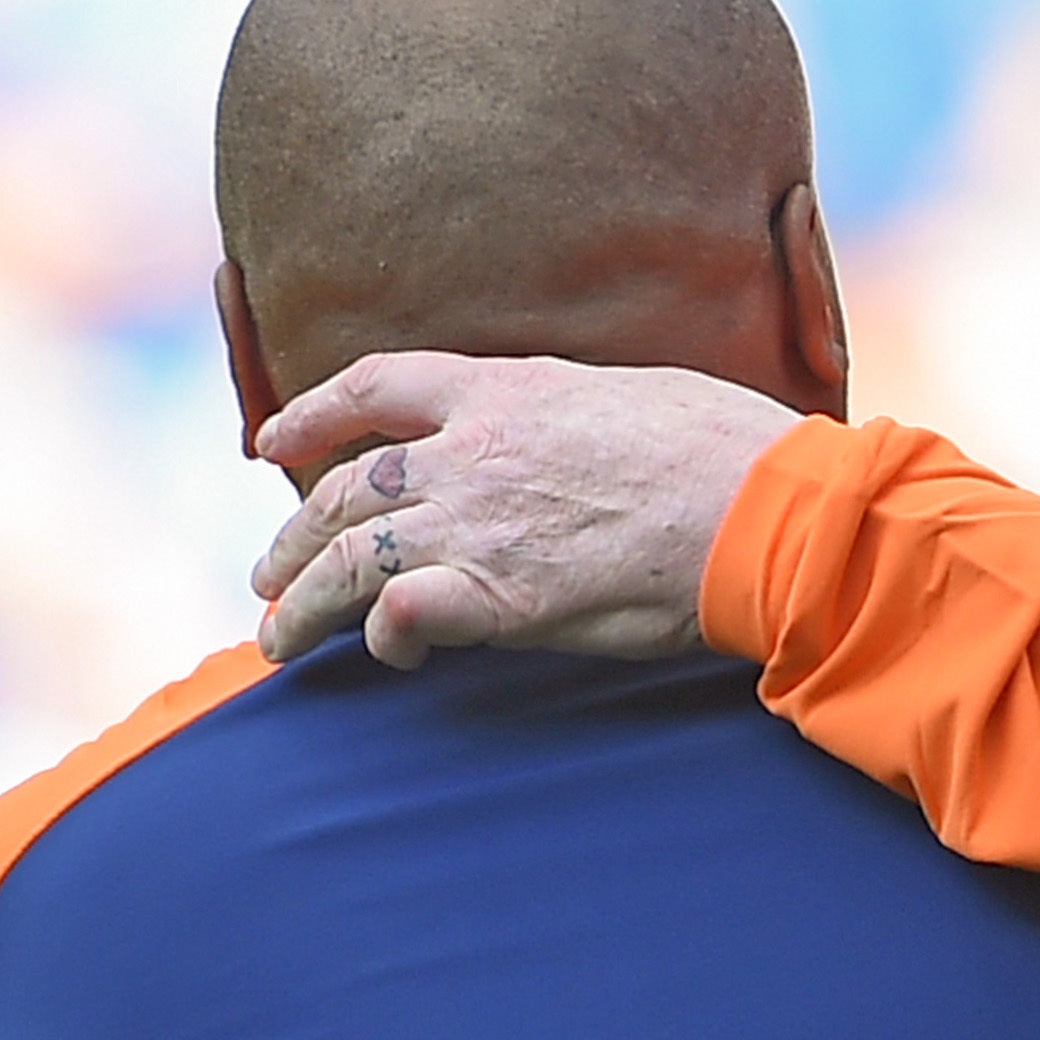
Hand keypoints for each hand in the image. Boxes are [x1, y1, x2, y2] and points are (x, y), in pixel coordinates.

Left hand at [249, 351, 802, 669]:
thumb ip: (568, 414)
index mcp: (508, 391)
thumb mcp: (634, 393)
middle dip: (294, 536)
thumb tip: (560, 435)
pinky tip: (389, 653)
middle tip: (271, 574)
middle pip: (345, 488)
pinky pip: (399, 614)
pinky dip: (381, 635)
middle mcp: (474, 451)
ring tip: (281, 638)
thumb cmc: (730, 451)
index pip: (376, 385)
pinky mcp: (501, 597)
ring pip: (349, 557)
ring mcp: (481, 523)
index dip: (311, 414)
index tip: (274, 443)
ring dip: (304, 603)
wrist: (768, 511)